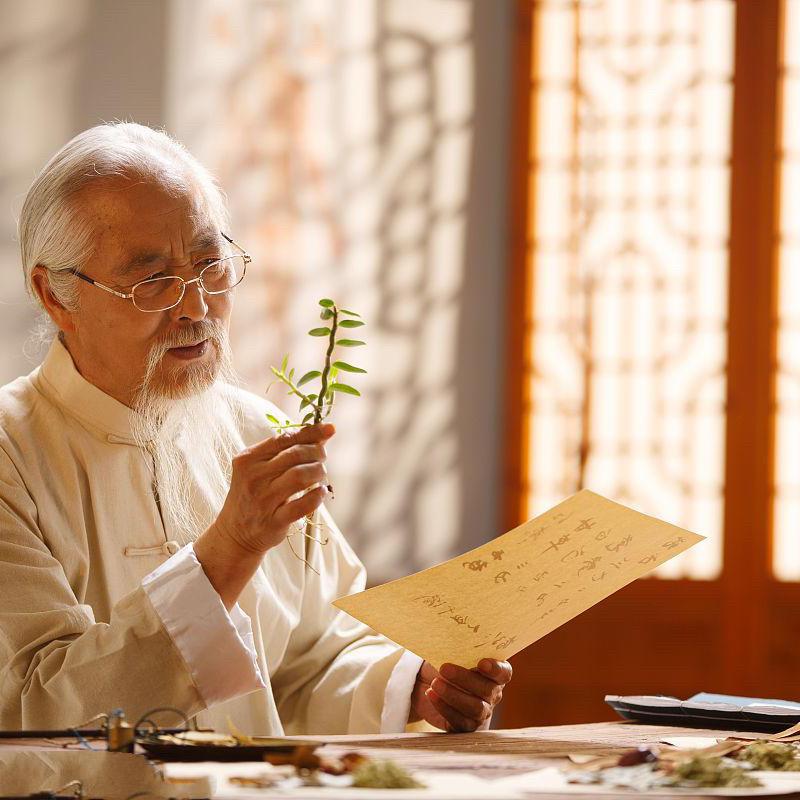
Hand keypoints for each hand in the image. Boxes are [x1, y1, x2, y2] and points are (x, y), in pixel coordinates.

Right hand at [194, 423, 334, 608]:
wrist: (235, 534)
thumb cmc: (255, 494)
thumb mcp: (261, 469)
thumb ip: (288, 450)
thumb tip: (324, 432)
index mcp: (248, 459)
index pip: (284, 438)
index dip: (311, 432)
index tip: (329, 429)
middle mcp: (253, 477)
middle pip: (295, 455)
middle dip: (316, 453)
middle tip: (322, 458)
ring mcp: (262, 500)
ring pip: (300, 476)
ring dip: (318, 472)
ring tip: (320, 474)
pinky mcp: (273, 521)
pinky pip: (303, 504)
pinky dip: (317, 496)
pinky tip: (321, 492)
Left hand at [410, 659, 511, 731]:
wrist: (426, 682)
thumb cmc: (445, 662)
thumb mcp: (452, 652)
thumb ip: (459, 649)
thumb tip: (452, 638)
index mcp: (493, 672)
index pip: (504, 672)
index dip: (495, 669)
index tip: (481, 663)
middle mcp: (492, 694)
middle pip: (487, 690)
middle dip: (465, 679)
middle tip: (444, 668)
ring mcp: (481, 712)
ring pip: (475, 708)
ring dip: (453, 695)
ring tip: (435, 683)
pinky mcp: (465, 725)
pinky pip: (459, 721)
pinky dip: (444, 707)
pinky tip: (431, 694)